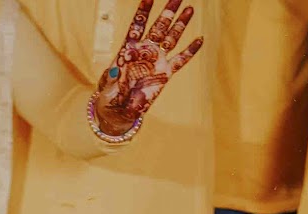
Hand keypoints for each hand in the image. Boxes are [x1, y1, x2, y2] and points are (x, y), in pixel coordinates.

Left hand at [91, 0, 202, 141]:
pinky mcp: (165, 74)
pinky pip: (180, 60)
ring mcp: (157, 61)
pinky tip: (199, 39)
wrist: (119, 110)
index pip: (138, 25)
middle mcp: (145, 51)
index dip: (144, 11)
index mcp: (129, 50)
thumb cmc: (110, 96)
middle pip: (159, 27)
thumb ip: (113, 77)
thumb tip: (116, 70)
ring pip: (171, 39)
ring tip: (190, 9)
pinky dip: (190, 51)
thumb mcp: (108, 86)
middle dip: (168, 12)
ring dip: (180, 24)